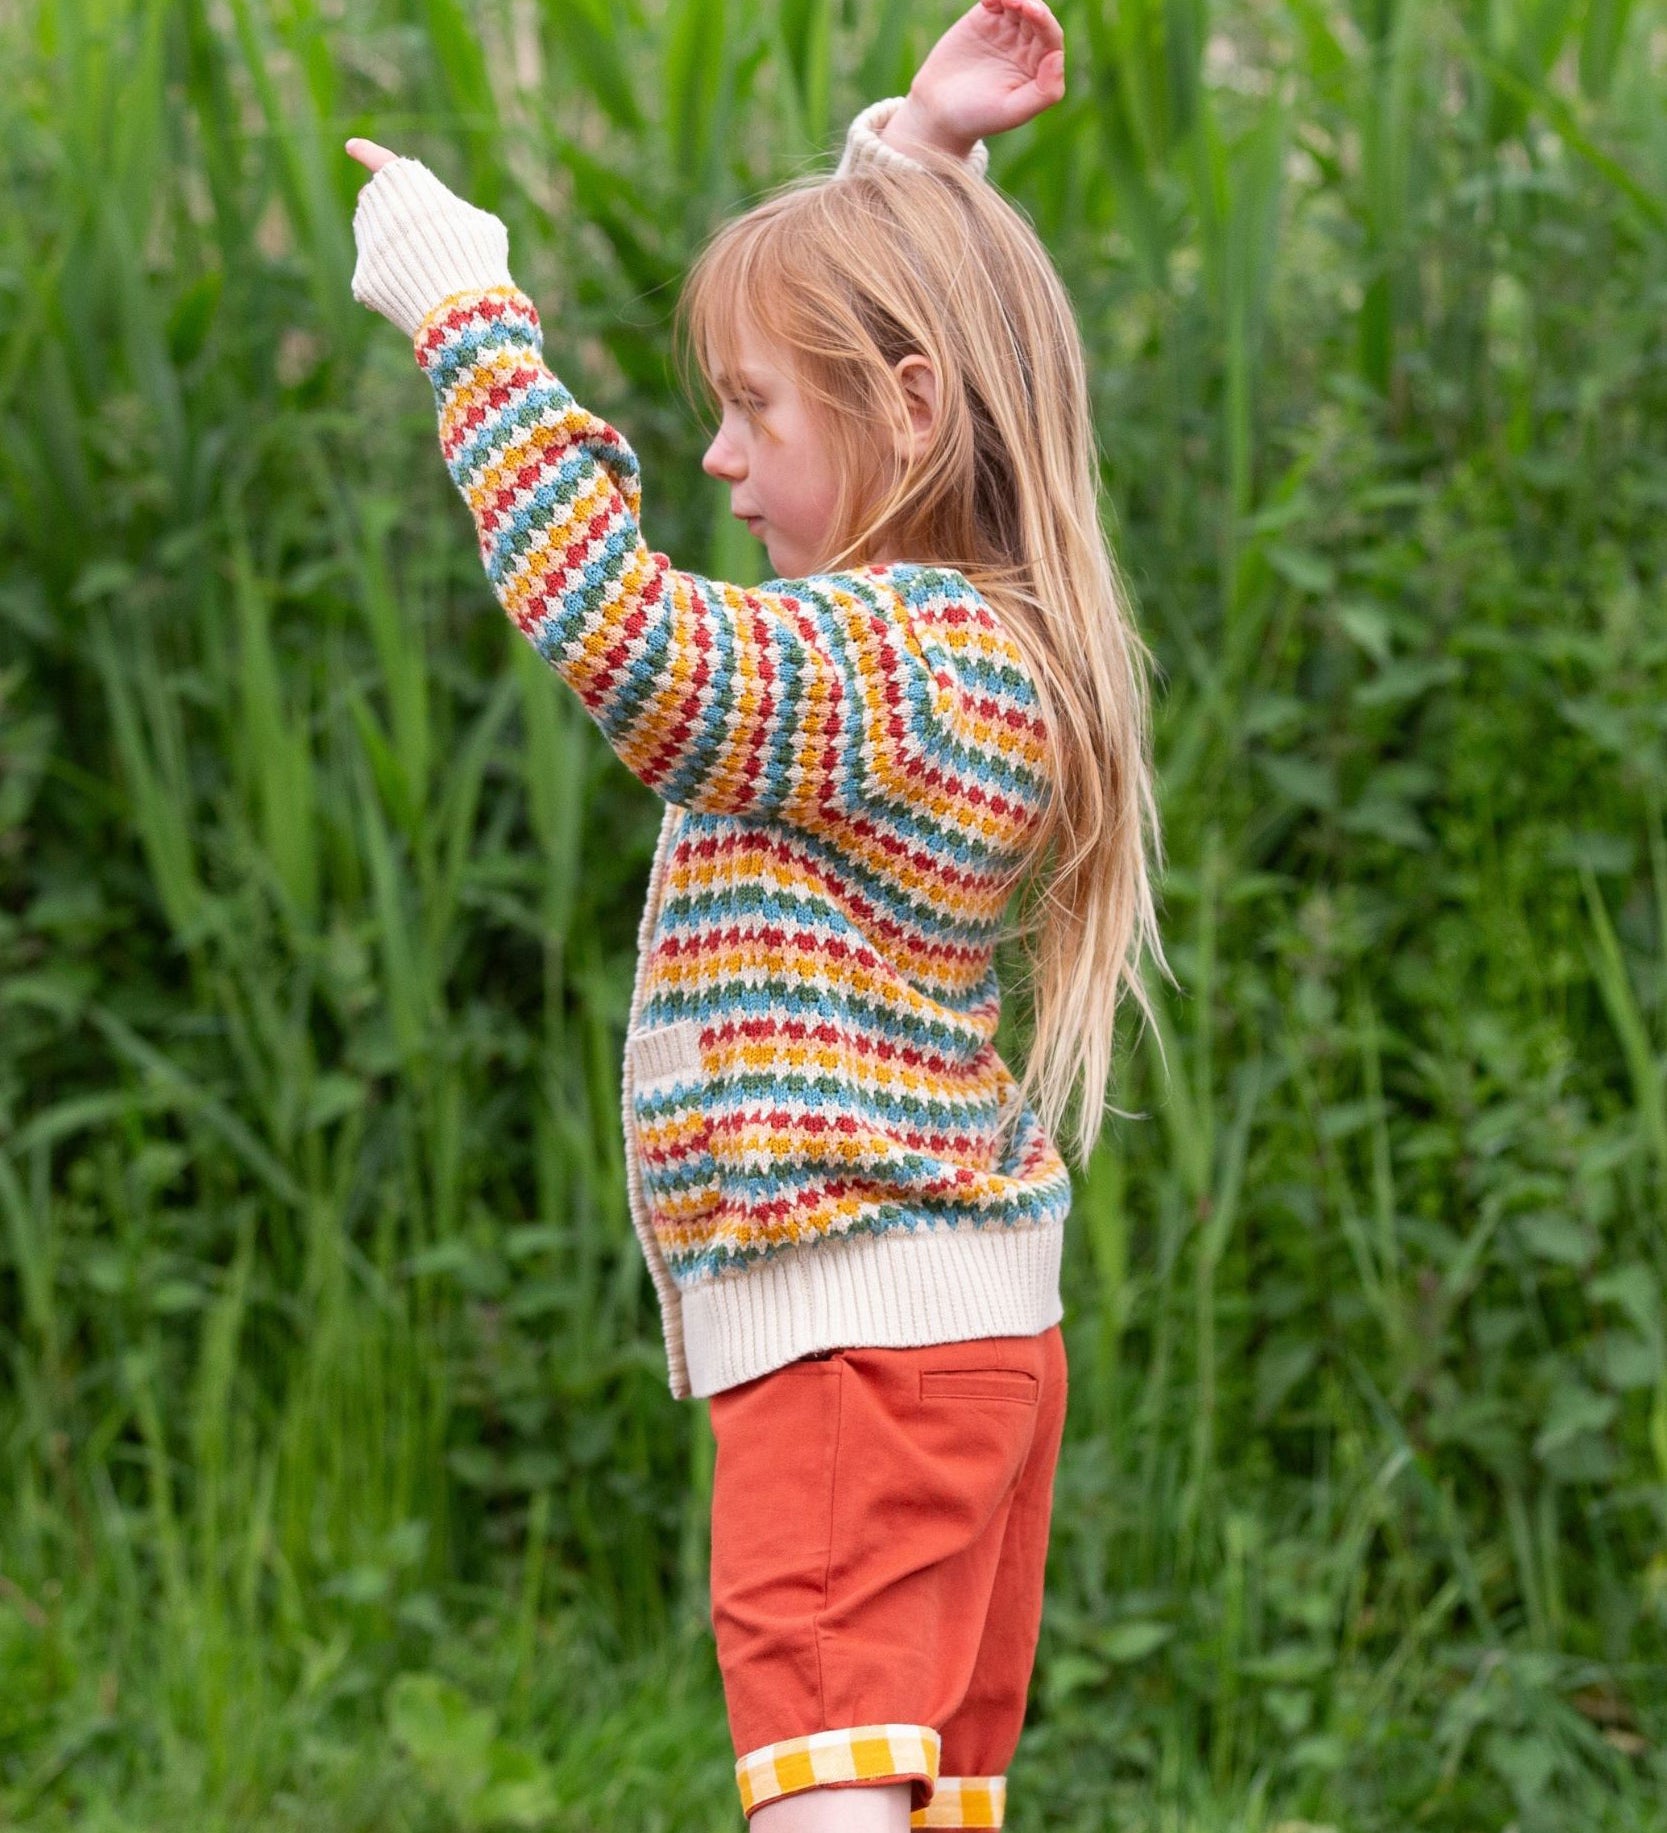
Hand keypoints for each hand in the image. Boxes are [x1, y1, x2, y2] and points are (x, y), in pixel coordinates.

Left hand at [345, 141, 512, 335]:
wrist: (460, 304)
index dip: (368, 153)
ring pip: (370, 235)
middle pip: (374, 200)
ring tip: (421, 267)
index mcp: (409, 182)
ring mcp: (368, 241)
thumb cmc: (477, 258)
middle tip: (416, 236)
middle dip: (388, 212)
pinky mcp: (364, 276)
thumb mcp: (479, 224)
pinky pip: (373, 275)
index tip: (351, 147)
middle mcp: (379, 204)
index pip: (382, 162)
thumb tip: (450, 226)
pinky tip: (413, 294)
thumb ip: (456, 215)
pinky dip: (390, 283)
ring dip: (389, 246)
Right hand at [886, 0, 1064, 160]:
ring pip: (1020, 4)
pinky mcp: (986, 18)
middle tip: (1016, 2)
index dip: (1045, 23)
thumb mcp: (1011, 112)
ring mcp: (1007, 31)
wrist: (938, 110)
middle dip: (1031, 6)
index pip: (1051, 39)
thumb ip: (1044, 92)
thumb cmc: (977, 117)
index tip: (1032, 12)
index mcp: (1039, 69)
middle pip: (1038, 17)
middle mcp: (1027, 47)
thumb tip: (1057, 57)